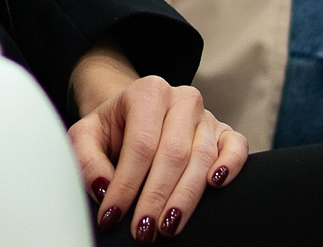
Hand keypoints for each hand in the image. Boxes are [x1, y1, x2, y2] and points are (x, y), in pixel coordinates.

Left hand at [68, 53, 247, 240]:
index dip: (127, 185)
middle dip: (156, 198)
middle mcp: (182, 99)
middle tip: (142, 231)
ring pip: (202, 158)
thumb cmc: (111, 129)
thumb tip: (104, 187)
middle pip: (173, 154)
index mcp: (148, 91)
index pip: (141, 144)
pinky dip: (231, 165)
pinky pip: (236, 147)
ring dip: (185, 197)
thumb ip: (87, 160)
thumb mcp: (86, 137)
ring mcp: (206, 116)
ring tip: (168, 226)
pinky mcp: (224, 132)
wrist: (134, 116)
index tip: (113, 216)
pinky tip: (216, 185)